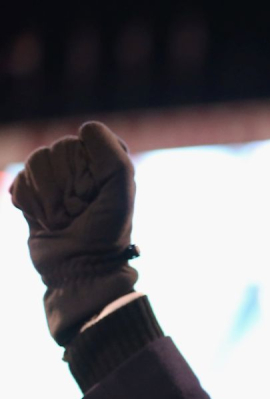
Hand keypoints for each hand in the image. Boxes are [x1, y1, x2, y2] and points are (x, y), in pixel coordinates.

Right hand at [9, 122, 139, 344]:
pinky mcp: (35, 194)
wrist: (79, 270)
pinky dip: (29, 202)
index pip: (83, 141)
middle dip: (64, 185)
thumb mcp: (120, 191)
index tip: (94, 196)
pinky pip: (19, 180)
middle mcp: (84, 168)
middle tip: (78, 212)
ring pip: (35, 162)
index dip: (84, 170)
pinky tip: (44, 220)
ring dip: (47, 197)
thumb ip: (113, 155)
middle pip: (56, 149)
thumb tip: (86, 127)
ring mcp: (58, 180)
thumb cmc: (105, 232)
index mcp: (108, 164)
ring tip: (62, 219)